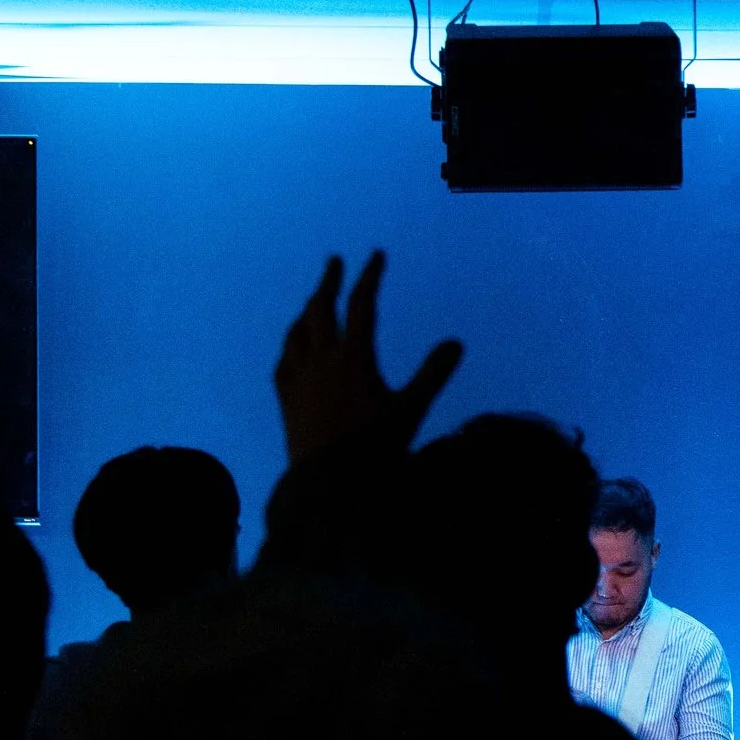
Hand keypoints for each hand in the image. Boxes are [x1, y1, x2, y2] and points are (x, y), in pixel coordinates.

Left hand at [274, 252, 462, 462]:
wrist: (327, 485)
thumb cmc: (375, 448)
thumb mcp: (411, 409)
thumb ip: (433, 373)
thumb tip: (456, 342)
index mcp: (354, 357)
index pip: (362, 305)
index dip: (370, 277)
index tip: (376, 255)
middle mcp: (322, 360)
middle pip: (321, 309)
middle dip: (329, 282)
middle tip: (334, 262)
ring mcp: (299, 378)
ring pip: (297, 332)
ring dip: (306, 310)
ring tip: (312, 300)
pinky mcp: (287, 399)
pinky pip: (283, 362)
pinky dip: (290, 345)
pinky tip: (292, 346)